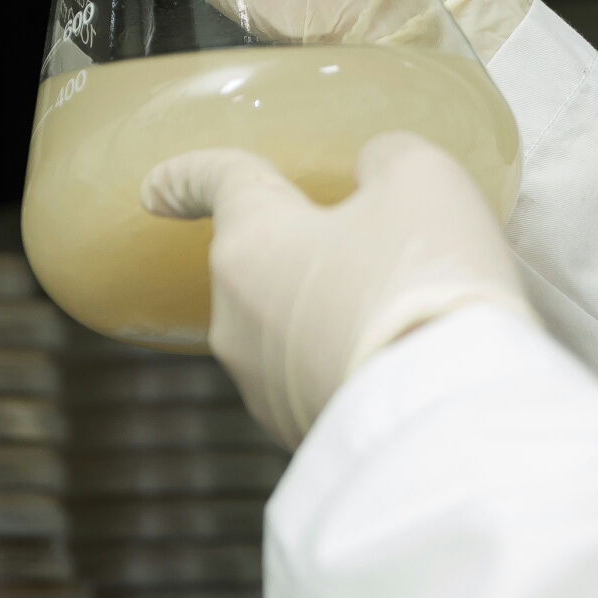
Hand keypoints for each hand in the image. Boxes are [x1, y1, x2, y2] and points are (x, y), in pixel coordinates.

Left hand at [142, 132, 539, 447]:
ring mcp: (262, 386)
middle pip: (265, 260)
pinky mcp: (296, 436)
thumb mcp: (422, 183)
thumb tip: (375, 176)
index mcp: (253, 240)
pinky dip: (350, 364)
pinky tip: (409, 364)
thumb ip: (387, 162)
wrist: (443, 424)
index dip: (188, 176)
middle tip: (379, 249)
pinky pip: (316, 379)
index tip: (153, 189)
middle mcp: (237, 317)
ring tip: (411, 314)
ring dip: (333, 312)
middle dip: (307, 251)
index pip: (215, 184)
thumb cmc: (423, 286)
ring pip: (290, 325)